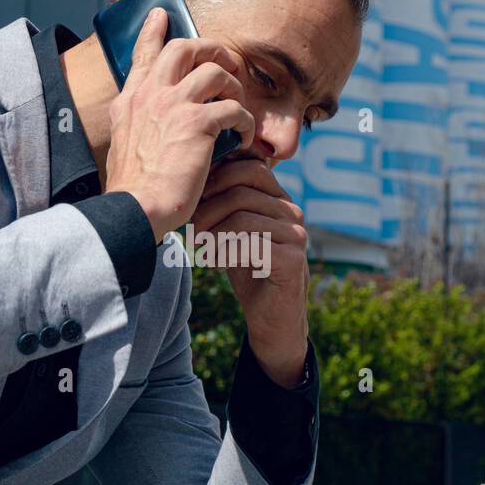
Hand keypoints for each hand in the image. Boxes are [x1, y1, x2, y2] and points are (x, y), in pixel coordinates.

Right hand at [104, 7, 255, 243]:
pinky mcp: (197, 123)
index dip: (154, 31)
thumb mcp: (123, 145)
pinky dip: (246, 122)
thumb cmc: (133, 189)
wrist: (135, 208)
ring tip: (239, 105)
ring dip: (234, 86)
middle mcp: (150, 95)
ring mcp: (173, 105)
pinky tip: (246, 138)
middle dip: (212, 49)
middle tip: (227, 62)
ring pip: (215, 71)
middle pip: (185, 48)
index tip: (162, 14)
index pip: (143, 54)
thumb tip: (152, 125)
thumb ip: (137, 125)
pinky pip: (233, 108)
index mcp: (130, 101)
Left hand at [193, 158, 308, 387]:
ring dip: (213, 232)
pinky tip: (214, 263)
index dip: (216, 179)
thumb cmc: (247, 270)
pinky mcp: (293, 259)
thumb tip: (189, 178)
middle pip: (242, 188)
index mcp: (278, 198)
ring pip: (243, 215)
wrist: (272, 318)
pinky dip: (224, 252)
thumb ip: (222, 204)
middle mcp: (291, 211)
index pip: (249, 166)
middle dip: (208, 207)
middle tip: (192, 230)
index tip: (194, 202)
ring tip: (200, 247)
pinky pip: (251, 244)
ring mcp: (296, 234)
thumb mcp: (231, 231)